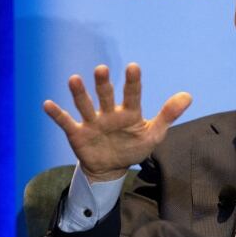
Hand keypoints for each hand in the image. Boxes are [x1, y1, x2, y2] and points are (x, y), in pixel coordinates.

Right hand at [43, 63, 191, 181]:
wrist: (111, 168)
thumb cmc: (133, 147)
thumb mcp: (153, 134)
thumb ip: (168, 115)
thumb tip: (188, 95)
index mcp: (129, 112)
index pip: (132, 95)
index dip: (133, 82)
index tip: (133, 67)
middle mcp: (109, 113)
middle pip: (106, 96)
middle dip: (104, 84)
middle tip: (102, 70)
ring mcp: (92, 122)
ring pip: (85, 105)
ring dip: (79, 93)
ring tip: (74, 79)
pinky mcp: (78, 133)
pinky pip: (65, 122)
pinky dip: (56, 114)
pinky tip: (47, 104)